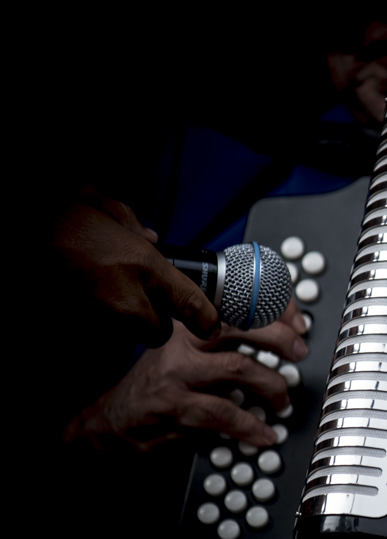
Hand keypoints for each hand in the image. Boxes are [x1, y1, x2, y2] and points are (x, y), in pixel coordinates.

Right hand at [49, 187, 219, 346]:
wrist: (10, 230)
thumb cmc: (49, 216)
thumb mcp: (91, 199)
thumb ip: (126, 219)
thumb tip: (148, 236)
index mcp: (139, 264)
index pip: (189, 304)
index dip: (205, 319)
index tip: (209, 325)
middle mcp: (123, 297)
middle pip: (157, 333)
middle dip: (154, 322)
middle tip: (143, 303)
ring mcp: (97, 317)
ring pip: (125, 334)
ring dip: (122, 320)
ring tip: (102, 292)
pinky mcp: (73, 328)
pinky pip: (94, 331)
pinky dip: (92, 320)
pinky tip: (80, 296)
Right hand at [63, 303, 307, 450]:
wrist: (112, 421)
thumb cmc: (160, 384)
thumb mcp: (189, 352)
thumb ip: (227, 343)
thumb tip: (281, 337)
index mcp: (189, 324)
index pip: (235, 304)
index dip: (272, 311)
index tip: (298, 325)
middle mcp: (182, 343)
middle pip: (240, 330)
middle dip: (279, 341)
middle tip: (299, 354)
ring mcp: (177, 376)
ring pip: (238, 370)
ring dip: (271, 387)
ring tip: (282, 401)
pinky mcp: (175, 409)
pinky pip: (225, 415)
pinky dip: (251, 426)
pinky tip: (264, 433)